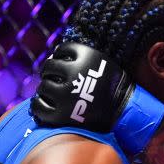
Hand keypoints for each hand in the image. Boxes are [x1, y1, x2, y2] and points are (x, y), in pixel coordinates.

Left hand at [31, 40, 163, 153]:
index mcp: (85, 56)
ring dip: (45, 88)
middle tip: (54, 78)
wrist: (124, 111)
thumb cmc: (113, 86)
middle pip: (49, 67)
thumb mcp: (101, 62)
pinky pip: (39, 107)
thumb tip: (52, 57)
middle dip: (50, 72)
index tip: (63, 62)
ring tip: (50, 92)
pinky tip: (42, 104)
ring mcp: (65, 93)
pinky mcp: (61, 113)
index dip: (60, 56)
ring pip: (43, 86)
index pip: (62, 50)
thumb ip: (81, 58)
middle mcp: (73, 72)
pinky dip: (38, 105)